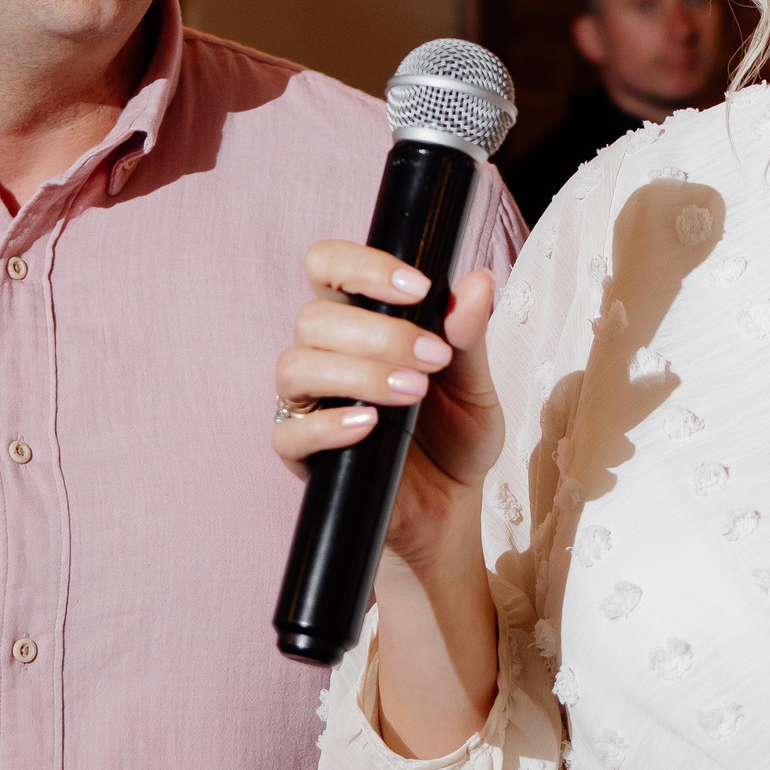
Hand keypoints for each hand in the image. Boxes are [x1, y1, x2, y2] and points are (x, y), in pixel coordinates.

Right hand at [272, 242, 504, 576]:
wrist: (451, 504)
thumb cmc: (455, 435)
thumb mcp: (475, 385)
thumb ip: (469, 335)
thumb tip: (479, 282)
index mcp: (360, 319)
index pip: (328, 265)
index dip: (362, 266)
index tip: (417, 288)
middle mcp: (325, 353)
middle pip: (314, 316)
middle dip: (380, 333)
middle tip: (433, 359)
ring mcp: (309, 402)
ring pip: (296, 366)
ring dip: (358, 373)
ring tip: (411, 394)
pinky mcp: (301, 453)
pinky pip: (290, 432)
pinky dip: (329, 425)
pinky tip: (371, 426)